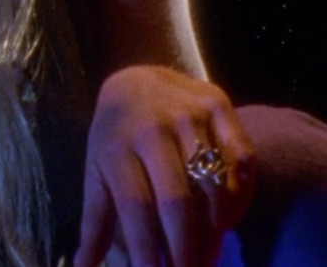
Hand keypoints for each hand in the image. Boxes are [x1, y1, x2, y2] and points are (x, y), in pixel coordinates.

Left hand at [74, 65, 256, 266]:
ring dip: (215, 228)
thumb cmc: (115, 137)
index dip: (147, 248)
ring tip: (207, 256)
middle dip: (186, 248)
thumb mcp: (98, 172)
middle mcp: (152, 129)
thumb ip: (95, 221)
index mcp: (117, 148)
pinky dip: (240, 193)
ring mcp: (188, 115)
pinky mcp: (218, 104)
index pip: (136, 206)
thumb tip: (84, 265)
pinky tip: (228, 218)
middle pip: (176, 199)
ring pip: (213, 182)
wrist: (135, 78)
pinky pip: (242, 157)